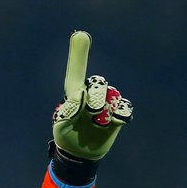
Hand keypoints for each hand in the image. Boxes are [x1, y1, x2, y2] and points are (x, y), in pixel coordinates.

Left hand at [52, 31, 132, 160]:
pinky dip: (119, 115)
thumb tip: (81, 96)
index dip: (78, 55)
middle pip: (99, 84)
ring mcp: (106, 103)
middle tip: (89, 113)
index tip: (80, 35)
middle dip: (95, 98)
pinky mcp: (117, 115)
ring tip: (96, 124)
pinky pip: (125, 108)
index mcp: (75, 92)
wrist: (79, 153)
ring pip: (112, 96)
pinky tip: (111, 124)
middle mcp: (92, 93)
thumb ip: (68, 110)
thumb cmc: (67, 135)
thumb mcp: (62, 125)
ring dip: (105, 111)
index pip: (77, 72)